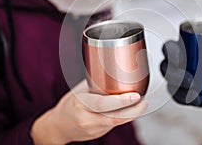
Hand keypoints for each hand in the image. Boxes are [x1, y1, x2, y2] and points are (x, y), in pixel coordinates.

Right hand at [31, 80, 147, 143]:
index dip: (121, 101)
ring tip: (142, 104)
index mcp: (80, 102)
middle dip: (133, 111)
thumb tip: (114, 68)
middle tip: (144, 101)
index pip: (103, 103)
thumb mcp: (79, 90)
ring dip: (133, 114)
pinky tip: (132, 110)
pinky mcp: (98, 134)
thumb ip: (95, 83)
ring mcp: (93, 129)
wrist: (58, 127)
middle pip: (114, 117)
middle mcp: (86, 118)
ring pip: (117, 123)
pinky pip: (115, 125)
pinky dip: (125, 117)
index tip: (135, 95)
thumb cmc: (70, 104)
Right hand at [160, 40, 201, 105]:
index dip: (170, 53)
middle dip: (175, 76)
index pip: (167, 48)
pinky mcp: (178, 92)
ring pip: (170, 86)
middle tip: (191, 81)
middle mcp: (170, 64)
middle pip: (165, 69)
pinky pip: (178, 98)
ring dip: (181, 93)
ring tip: (197, 97)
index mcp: (177, 48)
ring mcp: (173, 80)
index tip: (181, 57)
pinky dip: (188, 101)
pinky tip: (200, 102)